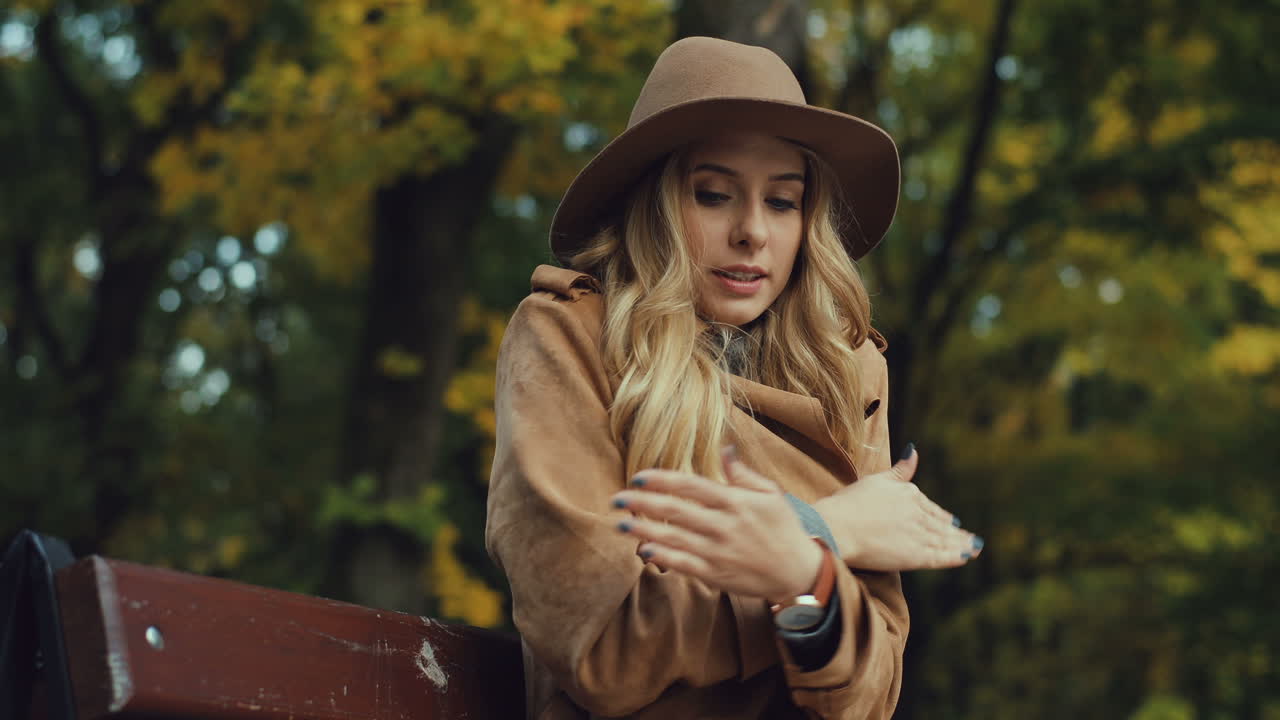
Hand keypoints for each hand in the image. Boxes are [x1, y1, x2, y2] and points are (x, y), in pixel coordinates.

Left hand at [609, 447, 822, 603]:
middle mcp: (724, 525)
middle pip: (675, 511)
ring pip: (674, 539)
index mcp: (735, 501)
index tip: (638, 476)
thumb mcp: (772, 495)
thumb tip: (724, 448)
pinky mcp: (716, 575)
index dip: (661, 480)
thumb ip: (743, 474)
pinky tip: (643, 551)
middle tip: (616, 499)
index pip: (691, 485)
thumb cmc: (784, 529)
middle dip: (642, 503)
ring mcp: (718, 552)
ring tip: (620, 525)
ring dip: (644, 531)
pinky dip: (662, 558)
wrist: (799, 572)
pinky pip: (683, 565)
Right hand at [813, 445, 982, 570]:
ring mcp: (919, 534)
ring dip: (961, 543)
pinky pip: (941, 556)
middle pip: (941, 524)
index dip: (942, 517)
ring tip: (974, 547)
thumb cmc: (849, 503)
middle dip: (957, 532)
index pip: (930, 508)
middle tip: (971, 538)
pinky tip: (966, 556)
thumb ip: (900, 469)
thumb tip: (914, 449)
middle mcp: (918, 513)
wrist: (837, 527)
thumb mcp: (877, 479)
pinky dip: (955, 556)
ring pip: (945, 539)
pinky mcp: (916, 555)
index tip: (953, 522)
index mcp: (909, 493)